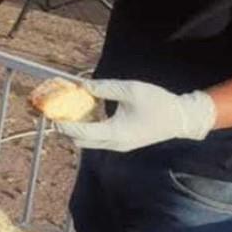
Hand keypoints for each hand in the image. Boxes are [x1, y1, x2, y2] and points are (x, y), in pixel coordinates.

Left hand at [55, 80, 216, 152]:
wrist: (181, 118)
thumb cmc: (158, 103)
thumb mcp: (131, 90)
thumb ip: (105, 88)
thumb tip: (82, 85)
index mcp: (116, 132)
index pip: (82, 132)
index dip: (64, 124)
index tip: (51, 114)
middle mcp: (115, 143)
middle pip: (81, 141)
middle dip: (66, 128)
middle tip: (56, 111)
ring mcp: (119, 145)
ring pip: (88, 142)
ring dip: (77, 129)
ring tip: (68, 110)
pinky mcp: (122, 142)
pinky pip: (98, 139)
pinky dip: (88, 129)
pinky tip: (85, 112)